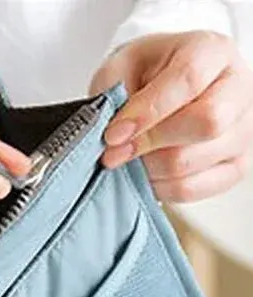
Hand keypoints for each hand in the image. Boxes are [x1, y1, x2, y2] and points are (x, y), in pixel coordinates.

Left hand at [90, 31, 252, 202]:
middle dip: (150, 143)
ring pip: (193, 162)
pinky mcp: (233, 167)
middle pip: (207, 123)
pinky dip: (158, 188)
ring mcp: (241, 131)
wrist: (155, 91)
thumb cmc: (140, 76)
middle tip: (113, 152)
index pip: (189, 78)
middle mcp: (237, 88)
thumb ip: (115, 96)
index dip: (148, 111)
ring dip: (148, 169)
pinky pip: (192, 189)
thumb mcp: (120, 69)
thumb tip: (115, 139)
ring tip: (127, 160)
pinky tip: (145, 174)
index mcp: (212, 51)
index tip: (113, 134)